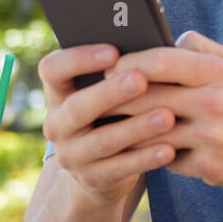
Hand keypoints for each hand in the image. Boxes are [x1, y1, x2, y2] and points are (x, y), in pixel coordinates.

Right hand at [38, 43, 177, 205]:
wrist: (108, 169)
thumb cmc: (120, 113)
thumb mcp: (114, 92)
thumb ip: (128, 69)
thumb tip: (170, 43)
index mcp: (59, 92)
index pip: (52, 69)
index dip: (78, 58)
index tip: (113, 51)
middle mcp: (57, 123)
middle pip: (77, 106)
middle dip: (110, 93)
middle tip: (141, 80)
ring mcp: (71, 154)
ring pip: (101, 141)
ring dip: (136, 128)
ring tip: (168, 117)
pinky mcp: (91, 178)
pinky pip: (119, 168)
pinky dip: (145, 158)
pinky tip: (170, 149)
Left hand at [103, 30, 222, 196]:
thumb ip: (201, 47)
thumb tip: (167, 38)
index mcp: (218, 72)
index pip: (159, 60)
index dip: (126, 63)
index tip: (106, 68)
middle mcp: (214, 102)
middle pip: (145, 97)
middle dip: (114, 98)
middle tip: (94, 99)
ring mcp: (210, 137)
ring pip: (148, 132)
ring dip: (124, 131)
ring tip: (105, 127)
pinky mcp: (208, 167)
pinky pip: (165, 159)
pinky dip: (151, 155)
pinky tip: (139, 152)